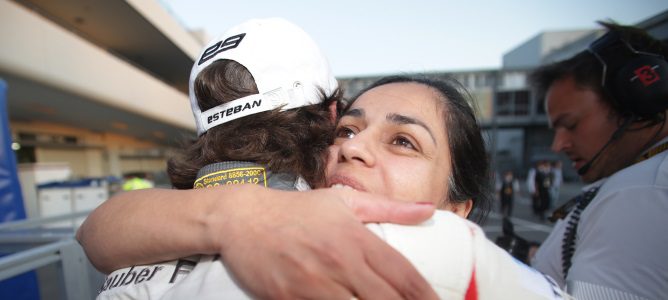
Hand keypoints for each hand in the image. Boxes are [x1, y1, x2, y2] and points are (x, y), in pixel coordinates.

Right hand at [214, 186, 437, 299]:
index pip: (403, 274)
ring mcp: (314, 284)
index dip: (426, 297)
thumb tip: (428, 209)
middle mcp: (340, 262)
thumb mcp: (344, 200)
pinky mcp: (289, 299)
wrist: (243, 218)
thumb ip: (389, 209)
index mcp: (357, 238)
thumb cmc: (296, 210)